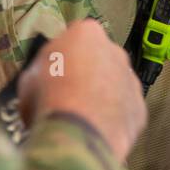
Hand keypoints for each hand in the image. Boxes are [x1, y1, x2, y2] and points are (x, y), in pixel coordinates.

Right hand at [17, 19, 144, 159]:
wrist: (76, 136)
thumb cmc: (47, 99)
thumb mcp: (30, 75)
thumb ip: (44, 66)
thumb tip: (47, 72)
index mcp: (87, 34)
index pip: (77, 35)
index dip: (65, 53)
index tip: (55, 69)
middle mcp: (115, 51)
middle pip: (101, 58)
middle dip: (88, 72)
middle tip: (68, 94)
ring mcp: (131, 80)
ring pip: (116, 83)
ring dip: (103, 94)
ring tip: (82, 116)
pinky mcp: (140, 109)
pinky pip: (125, 109)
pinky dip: (114, 118)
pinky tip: (97, 130)